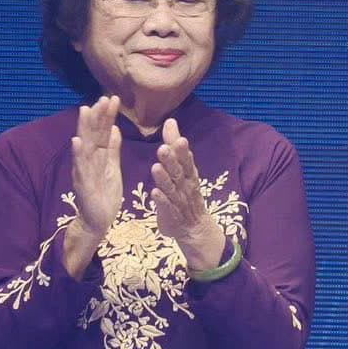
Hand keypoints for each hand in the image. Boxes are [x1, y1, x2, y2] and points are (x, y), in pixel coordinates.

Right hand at [70, 96, 123, 237]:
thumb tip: (114, 128)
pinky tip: (76, 142)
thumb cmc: (104, 194)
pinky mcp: (82, 184)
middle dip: (97, 116)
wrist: (97, 220)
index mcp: (98, 155)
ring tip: (86, 110)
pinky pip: (80, 168)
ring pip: (84, 146)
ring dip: (85, 128)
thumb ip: (112, 149)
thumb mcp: (112, 168)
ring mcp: (83, 170)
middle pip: (92, 133)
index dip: (106, 115)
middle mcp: (88, 159)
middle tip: (103, 97)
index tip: (112, 98)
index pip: (102, 131)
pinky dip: (77, 154)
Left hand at [151, 119, 224, 272]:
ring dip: (164, 179)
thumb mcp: (182, 167)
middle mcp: (186, 185)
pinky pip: (166, 207)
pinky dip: (161, 200)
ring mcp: (179, 201)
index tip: (178, 139)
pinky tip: (154, 193)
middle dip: (172, 161)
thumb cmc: (185, 192)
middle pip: (179, 172)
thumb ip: (174, 145)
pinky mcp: (171, 215)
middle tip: (163, 149)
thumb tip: (170, 120)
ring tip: (155, 167)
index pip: (186, 160)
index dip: (182, 151)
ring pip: (171, 188)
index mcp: (189, 173)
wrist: (193, 227)